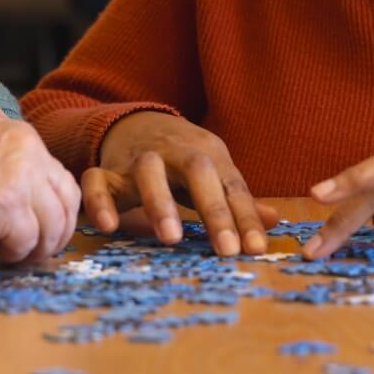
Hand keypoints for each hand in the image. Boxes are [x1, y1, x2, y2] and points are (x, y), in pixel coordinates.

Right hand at [0, 121, 80, 265]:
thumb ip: (14, 173)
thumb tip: (39, 216)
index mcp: (26, 139)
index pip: (63, 180)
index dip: (60, 211)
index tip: (48, 231)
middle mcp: (31, 155)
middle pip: (67, 203)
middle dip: (57, 234)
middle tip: (38, 252)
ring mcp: (23, 180)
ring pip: (51, 228)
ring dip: (32, 249)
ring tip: (7, 254)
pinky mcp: (10, 207)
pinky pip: (25, 242)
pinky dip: (8, 254)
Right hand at [83, 111, 278, 256]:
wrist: (136, 123)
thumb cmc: (184, 160)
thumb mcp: (215, 172)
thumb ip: (238, 198)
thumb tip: (276, 221)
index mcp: (208, 155)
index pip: (232, 186)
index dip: (245, 217)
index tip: (256, 250)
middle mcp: (176, 152)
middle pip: (198, 171)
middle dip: (214, 210)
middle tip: (227, 250)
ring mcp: (139, 159)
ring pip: (149, 171)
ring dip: (161, 202)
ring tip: (172, 239)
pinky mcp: (108, 170)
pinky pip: (98, 180)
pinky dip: (100, 201)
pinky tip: (109, 227)